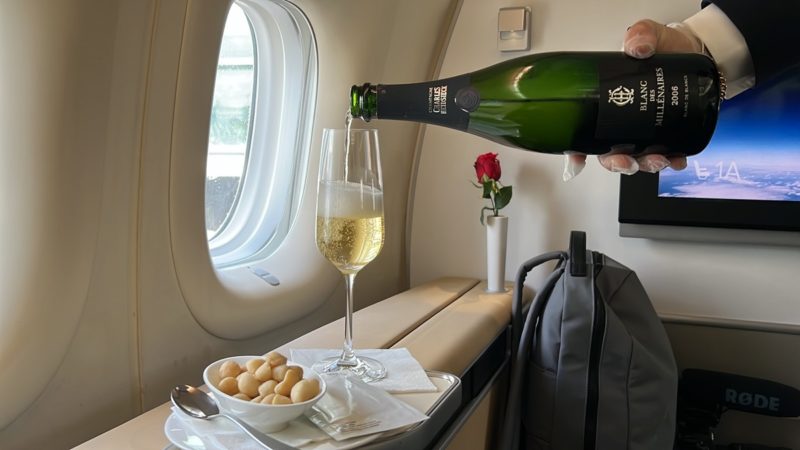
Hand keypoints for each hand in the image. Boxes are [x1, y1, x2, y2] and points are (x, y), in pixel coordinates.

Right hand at [563, 19, 704, 180]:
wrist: (696, 51)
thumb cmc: (666, 46)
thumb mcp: (649, 34)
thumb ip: (640, 35)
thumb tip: (638, 47)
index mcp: (610, 102)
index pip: (586, 132)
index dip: (578, 150)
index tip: (578, 158)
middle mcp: (625, 121)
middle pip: (611, 152)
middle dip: (617, 163)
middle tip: (627, 161)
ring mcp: (647, 130)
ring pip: (638, 158)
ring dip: (645, 165)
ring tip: (658, 159)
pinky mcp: (670, 133)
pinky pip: (668, 155)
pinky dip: (672, 161)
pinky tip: (677, 159)